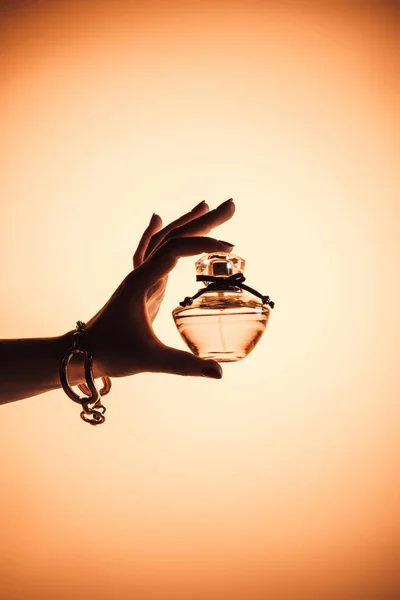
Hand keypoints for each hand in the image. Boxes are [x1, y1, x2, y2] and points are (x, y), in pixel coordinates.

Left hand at [83, 199, 234, 379]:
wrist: (82, 353)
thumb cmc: (111, 354)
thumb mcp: (150, 360)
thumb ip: (185, 365)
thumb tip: (219, 374)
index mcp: (141, 282)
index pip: (175, 251)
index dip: (202, 246)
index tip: (230, 249)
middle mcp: (140, 273)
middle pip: (173, 237)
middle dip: (203, 222)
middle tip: (230, 205)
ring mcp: (140, 277)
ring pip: (164, 241)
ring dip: (187, 223)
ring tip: (208, 206)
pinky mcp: (141, 285)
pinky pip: (151, 251)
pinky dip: (158, 233)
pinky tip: (158, 219)